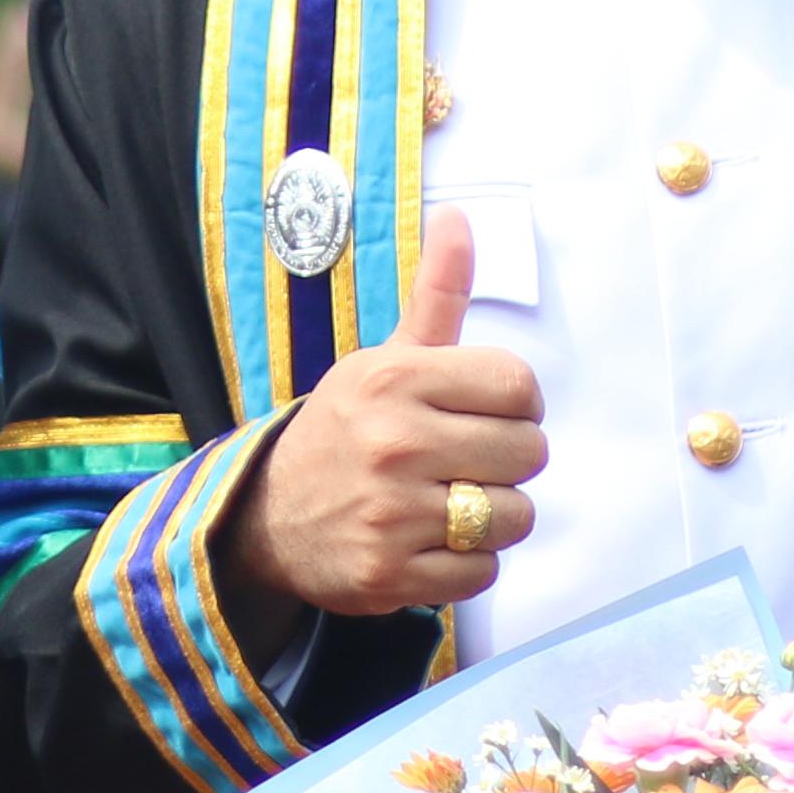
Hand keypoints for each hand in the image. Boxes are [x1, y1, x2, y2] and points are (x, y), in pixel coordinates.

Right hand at [215, 206, 542, 617]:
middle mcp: (394, 442)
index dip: (517, 406)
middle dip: (506, 462)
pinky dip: (466, 564)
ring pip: (514, 517)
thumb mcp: (381, 360)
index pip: (519, 388)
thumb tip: (459, 218)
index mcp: (394, 379)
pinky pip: (483, 572)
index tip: (484, 415)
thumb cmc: (344, 430)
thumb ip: (434, 296)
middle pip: (529, 454)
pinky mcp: (390, 574)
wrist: (264, 517)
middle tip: (464, 463)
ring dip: (493, 518)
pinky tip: (430, 544)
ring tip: (451, 506)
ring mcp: (391, 513)